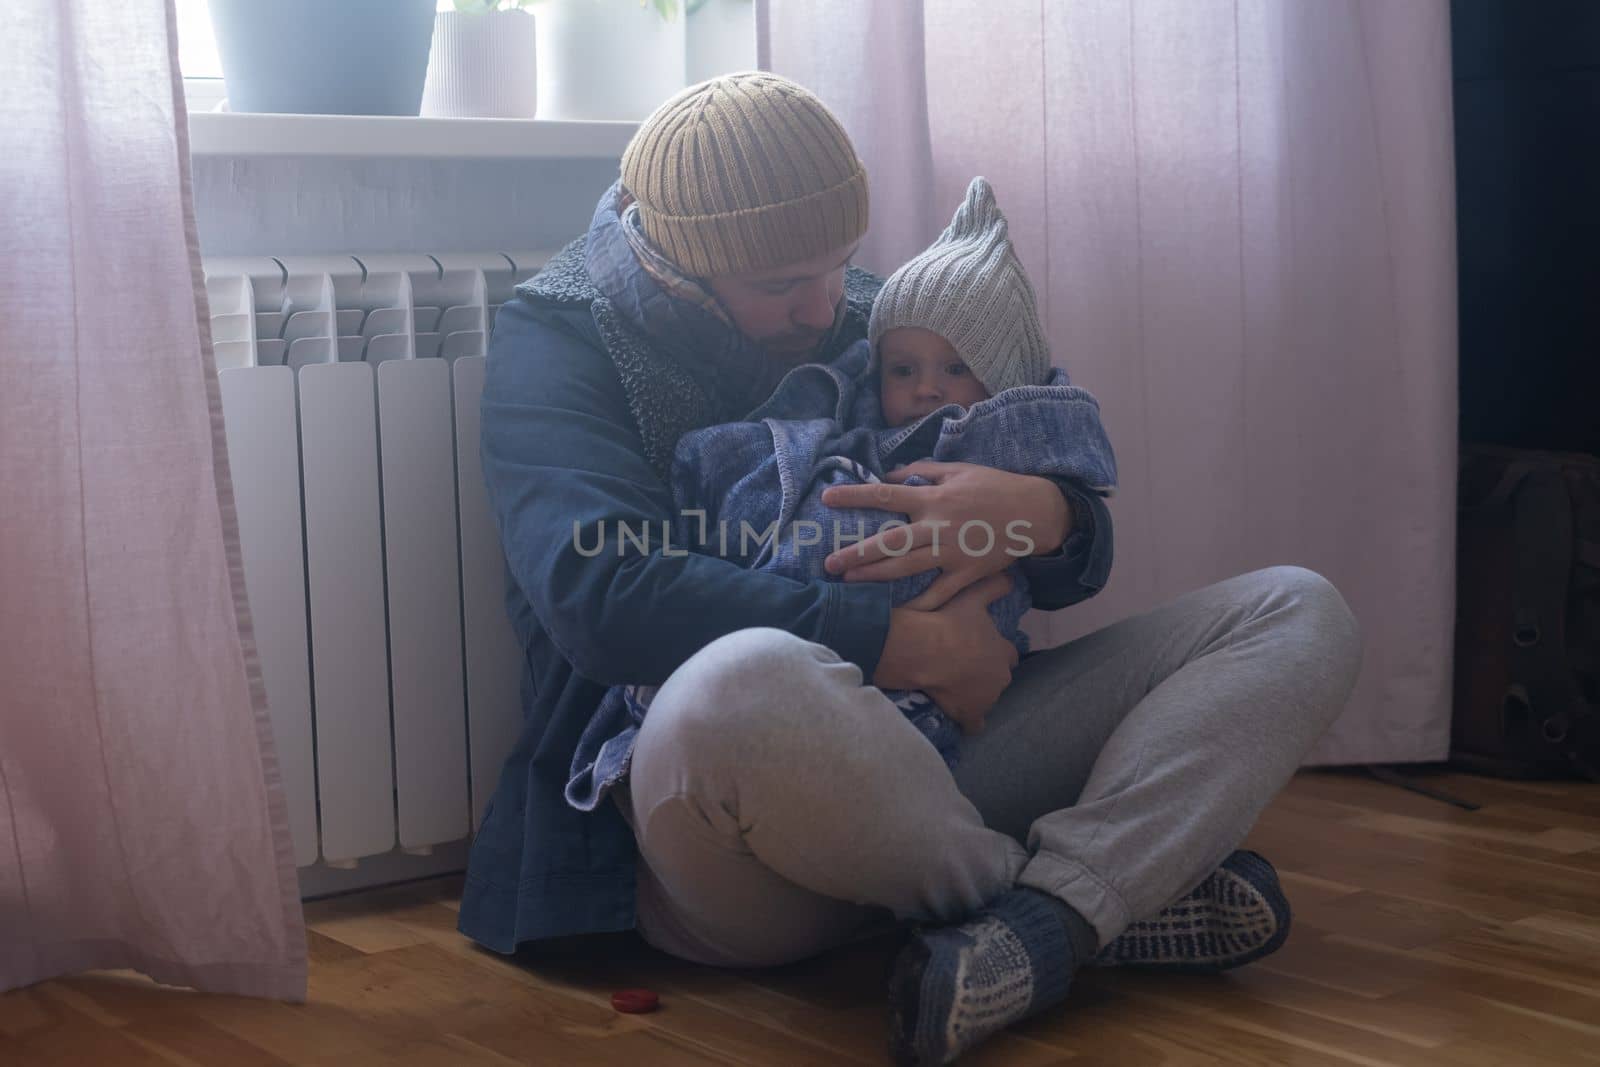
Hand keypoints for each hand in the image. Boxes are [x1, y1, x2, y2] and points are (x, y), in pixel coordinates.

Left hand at [821, 462, 1070, 609]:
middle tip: (828, 564)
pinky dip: (919, 606)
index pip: (886, 495)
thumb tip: (891, 474)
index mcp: (934, 498)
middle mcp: (939, 527)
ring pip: (907, 568)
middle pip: (890, 542)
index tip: (828, 498)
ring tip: (849, 582)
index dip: (855, 496)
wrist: (1035, 512)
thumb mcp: (959, 470)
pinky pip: (939, 594)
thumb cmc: (995, 486)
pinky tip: (897, 615)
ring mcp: (953, 553)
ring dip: (875, 576)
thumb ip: (923, 471)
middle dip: (857, 553)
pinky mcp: (967, 573)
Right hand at [873, 573, 1019, 733]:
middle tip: (966, 667)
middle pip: (999, 678)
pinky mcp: (969, 714)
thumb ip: (993, 588)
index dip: (995, 651)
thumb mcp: (972, 599)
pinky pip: (975, 725)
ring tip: (956, 687)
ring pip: (987, 699)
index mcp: (1002, 652)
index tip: (981, 649)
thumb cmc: (948, 623)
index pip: (1008, 655)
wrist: (922, 651)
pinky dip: (970, 723)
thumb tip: (1011, 577)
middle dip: (987, 674)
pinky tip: (962, 720)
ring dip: (977, 694)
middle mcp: (999, 678)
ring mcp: (985, 699)